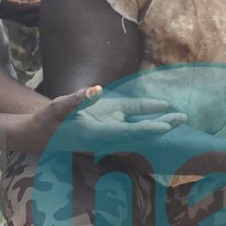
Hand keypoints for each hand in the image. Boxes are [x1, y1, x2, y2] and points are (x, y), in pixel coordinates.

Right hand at [24, 89, 184, 153]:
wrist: (42, 133)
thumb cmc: (49, 121)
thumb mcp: (59, 108)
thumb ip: (78, 100)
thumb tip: (97, 90)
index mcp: (98, 134)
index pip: (128, 133)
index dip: (147, 130)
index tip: (165, 126)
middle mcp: (108, 135)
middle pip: (140, 132)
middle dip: (162, 127)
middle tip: (183, 119)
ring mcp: (110, 128)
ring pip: (139, 126)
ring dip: (159, 122)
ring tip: (181, 116)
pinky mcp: (109, 120)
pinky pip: (131, 118)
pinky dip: (147, 114)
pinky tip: (162, 109)